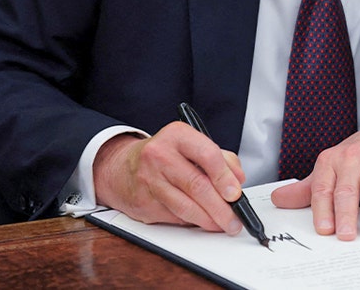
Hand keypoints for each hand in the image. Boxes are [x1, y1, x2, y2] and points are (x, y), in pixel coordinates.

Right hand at [92, 122, 245, 234]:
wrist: (122, 168)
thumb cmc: (165, 155)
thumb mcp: (191, 145)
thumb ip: (221, 158)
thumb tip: (238, 180)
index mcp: (177, 135)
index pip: (207, 155)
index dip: (225, 177)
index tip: (236, 194)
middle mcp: (160, 155)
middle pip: (197, 186)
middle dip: (221, 208)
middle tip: (234, 218)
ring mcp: (149, 180)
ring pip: (185, 207)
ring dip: (208, 220)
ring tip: (222, 224)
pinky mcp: (144, 203)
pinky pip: (175, 217)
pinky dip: (192, 222)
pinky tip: (201, 221)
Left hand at [270, 110, 359, 240]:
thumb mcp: (332, 167)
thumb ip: (307, 188)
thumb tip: (279, 199)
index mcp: (332, 160)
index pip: (322, 187)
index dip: (322, 210)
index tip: (324, 229)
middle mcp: (353, 156)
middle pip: (347, 188)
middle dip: (345, 214)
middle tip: (345, 235)